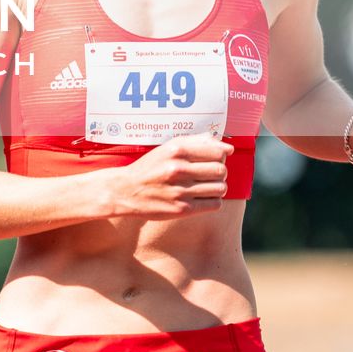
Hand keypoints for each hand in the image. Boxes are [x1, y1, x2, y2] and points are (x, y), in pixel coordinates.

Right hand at [104, 133, 233, 217]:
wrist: (125, 191)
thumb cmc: (150, 168)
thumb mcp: (168, 148)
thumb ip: (197, 142)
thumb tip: (227, 147)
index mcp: (176, 150)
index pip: (218, 152)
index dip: (221, 156)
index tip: (214, 159)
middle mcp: (179, 169)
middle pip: (221, 170)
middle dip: (219, 172)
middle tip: (208, 174)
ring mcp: (181, 190)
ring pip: (221, 188)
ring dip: (217, 188)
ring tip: (205, 186)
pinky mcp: (182, 209)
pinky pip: (215, 204)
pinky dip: (212, 201)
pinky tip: (200, 197)